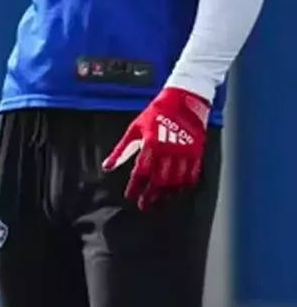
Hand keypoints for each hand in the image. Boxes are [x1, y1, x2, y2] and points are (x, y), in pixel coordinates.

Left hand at [103, 87, 209, 209]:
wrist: (184, 101)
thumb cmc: (155, 114)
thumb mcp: (134, 129)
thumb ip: (122, 150)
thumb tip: (107, 166)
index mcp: (152, 144)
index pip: (141, 172)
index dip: (135, 187)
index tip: (130, 196)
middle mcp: (170, 151)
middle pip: (159, 181)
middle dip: (150, 195)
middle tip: (143, 205)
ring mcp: (186, 153)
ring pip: (177, 181)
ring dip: (167, 194)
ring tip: (159, 201)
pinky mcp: (197, 153)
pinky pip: (193, 175)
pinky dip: (185, 186)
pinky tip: (177, 191)